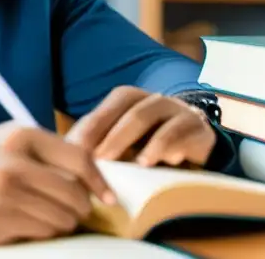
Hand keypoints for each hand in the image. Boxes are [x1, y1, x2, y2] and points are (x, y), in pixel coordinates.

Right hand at [0, 122, 116, 246]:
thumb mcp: (4, 142)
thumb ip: (44, 154)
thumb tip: (91, 181)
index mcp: (20, 135)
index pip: (79, 159)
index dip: (100, 182)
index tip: (110, 198)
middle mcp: (14, 163)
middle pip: (75, 194)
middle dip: (79, 208)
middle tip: (71, 210)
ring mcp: (4, 195)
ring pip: (61, 219)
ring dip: (60, 223)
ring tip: (41, 216)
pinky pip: (40, 234)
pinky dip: (40, 232)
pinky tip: (22, 223)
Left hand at [65, 86, 215, 167]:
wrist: (197, 150)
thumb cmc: (149, 145)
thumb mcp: (123, 144)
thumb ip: (98, 144)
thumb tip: (66, 155)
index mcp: (131, 100)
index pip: (110, 106)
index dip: (93, 126)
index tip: (77, 150)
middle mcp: (153, 100)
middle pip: (132, 109)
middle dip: (114, 135)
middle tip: (100, 160)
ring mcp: (178, 111)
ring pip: (157, 117)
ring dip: (144, 140)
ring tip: (135, 164)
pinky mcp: (198, 129)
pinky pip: (183, 132)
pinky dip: (170, 146)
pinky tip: (162, 162)